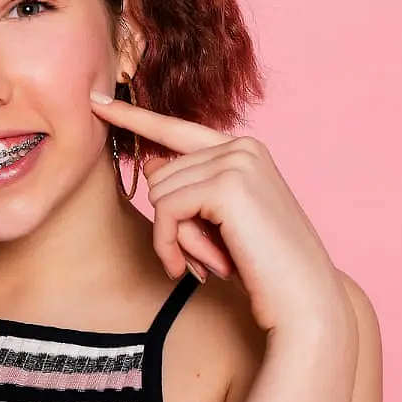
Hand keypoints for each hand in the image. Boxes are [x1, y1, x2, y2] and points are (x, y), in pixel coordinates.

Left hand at [90, 91, 345, 330]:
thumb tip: (149, 162)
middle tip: (203, 259)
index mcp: (244, 149)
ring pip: (158, 192)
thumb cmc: (264, 270)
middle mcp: (242, 146)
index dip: (133, 116)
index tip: (96, 100)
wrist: (306, 302)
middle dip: (171, 224)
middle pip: (160, 174)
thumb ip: (189, 189)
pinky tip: (193, 269)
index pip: (175, 128)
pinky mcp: (227, 185)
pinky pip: (165, 210)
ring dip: (173, 239)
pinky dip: (169, 244)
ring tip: (209, 264)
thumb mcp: (218, 224)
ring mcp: (236, 161)